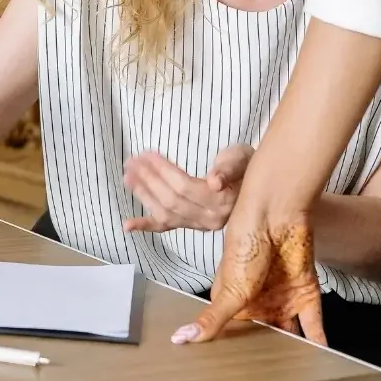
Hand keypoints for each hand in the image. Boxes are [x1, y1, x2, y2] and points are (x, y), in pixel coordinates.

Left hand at [122, 145, 252, 232]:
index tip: (148, 153)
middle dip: (149, 179)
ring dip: (143, 196)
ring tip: (127, 178)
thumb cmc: (244, 165)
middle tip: (132, 161)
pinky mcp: (191, 225)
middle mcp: (210, 218)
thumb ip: (228, 168)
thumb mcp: (239, 158)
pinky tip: (127, 225)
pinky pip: (166, 228)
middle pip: (171, 199)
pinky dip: (146, 226)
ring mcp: (199, 225)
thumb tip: (215, 181)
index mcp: (223, 201)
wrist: (252, 182)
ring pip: (165, 213)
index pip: (185, 186)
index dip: (164, 171)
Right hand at [170, 191, 324, 346]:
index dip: (231, 352)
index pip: (231, 332)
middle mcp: (258, 302)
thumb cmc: (245, 244)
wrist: (278, 216)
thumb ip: (211, 319)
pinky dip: (319, 341)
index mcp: (234, 300)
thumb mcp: (228, 290)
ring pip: (289, 334)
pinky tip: (323, 360)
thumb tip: (178, 339)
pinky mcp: (306, 294)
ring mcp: (283, 299)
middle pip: (262, 336)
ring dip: (293, 352)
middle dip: (265, 358)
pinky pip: (314, 324)